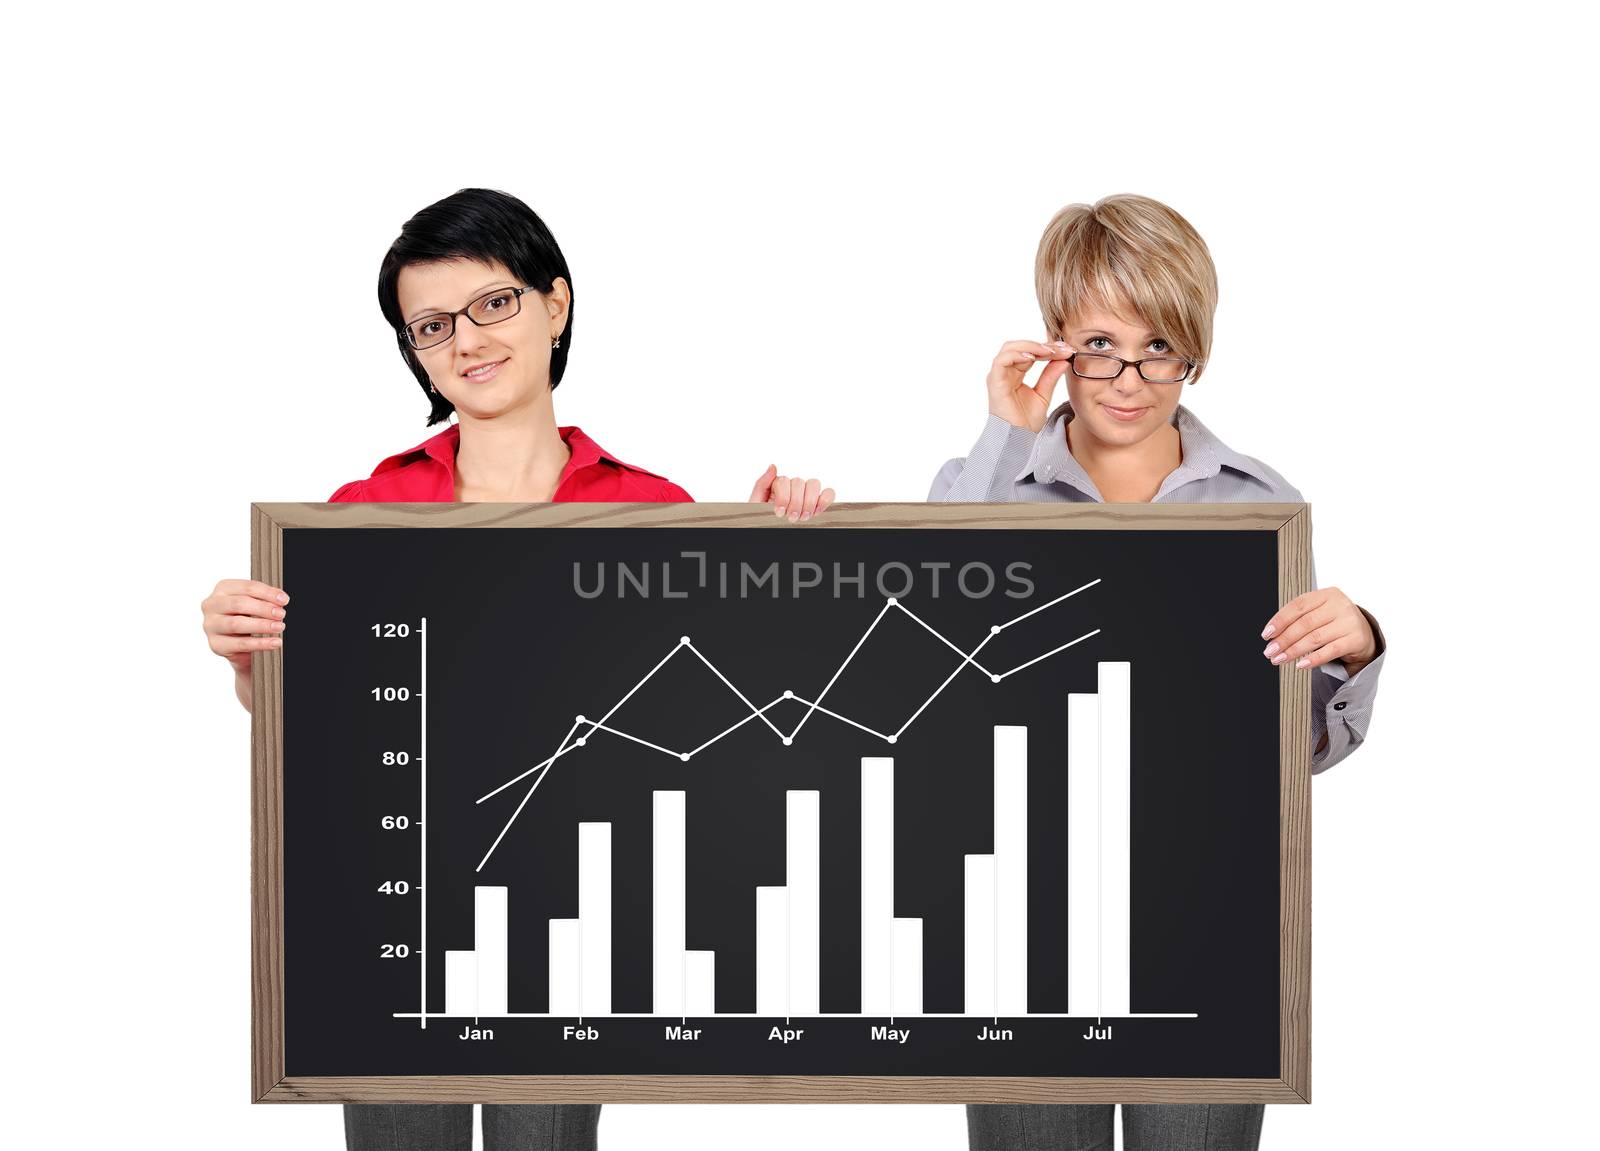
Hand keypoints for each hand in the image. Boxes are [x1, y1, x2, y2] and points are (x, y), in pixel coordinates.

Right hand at [202, 578, 286, 677]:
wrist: (238, 643)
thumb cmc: (245, 617)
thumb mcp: (254, 604)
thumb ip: (264, 598)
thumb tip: (280, 599)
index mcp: (223, 589)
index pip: (246, 587)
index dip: (267, 593)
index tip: (284, 600)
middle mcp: (212, 605)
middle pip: (239, 604)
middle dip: (263, 609)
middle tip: (281, 614)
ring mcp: (211, 625)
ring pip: (237, 624)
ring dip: (262, 625)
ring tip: (279, 627)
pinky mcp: (216, 645)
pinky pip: (240, 644)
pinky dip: (260, 643)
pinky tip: (274, 642)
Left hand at [748, 464, 835, 521]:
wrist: (768, 538)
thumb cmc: (761, 521)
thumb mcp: (755, 503)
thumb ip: (761, 484)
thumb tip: (773, 467)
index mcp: (777, 486)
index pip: (785, 480)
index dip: (784, 497)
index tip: (780, 512)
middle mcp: (792, 488)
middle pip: (799, 482)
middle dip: (796, 502)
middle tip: (792, 518)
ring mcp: (806, 495)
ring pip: (814, 484)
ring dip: (809, 502)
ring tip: (803, 517)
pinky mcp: (819, 504)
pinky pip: (828, 493)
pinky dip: (825, 499)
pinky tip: (816, 511)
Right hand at [987, 339, 1074, 432]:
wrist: (1018, 439)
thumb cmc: (1026, 422)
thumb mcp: (1044, 394)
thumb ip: (1050, 376)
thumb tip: (1064, 359)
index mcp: (1015, 374)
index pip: (1029, 352)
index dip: (1048, 348)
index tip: (1066, 349)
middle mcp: (1005, 373)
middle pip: (1019, 346)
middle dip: (1041, 344)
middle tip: (1060, 348)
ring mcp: (998, 376)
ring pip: (1009, 348)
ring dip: (1030, 346)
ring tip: (1048, 351)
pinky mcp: (994, 382)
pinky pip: (1002, 360)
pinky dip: (1017, 354)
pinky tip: (1033, 357)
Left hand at [1261, 587, 1376, 672]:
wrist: (1363, 634)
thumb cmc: (1334, 622)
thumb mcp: (1319, 613)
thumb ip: (1299, 619)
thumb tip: (1273, 635)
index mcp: (1327, 594)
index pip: (1298, 605)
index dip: (1280, 620)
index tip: (1267, 634)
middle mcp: (1339, 605)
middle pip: (1305, 623)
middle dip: (1284, 639)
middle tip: (1270, 651)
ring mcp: (1349, 622)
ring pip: (1315, 638)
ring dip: (1294, 651)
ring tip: (1280, 659)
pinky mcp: (1356, 639)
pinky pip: (1330, 651)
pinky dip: (1313, 659)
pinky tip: (1301, 664)